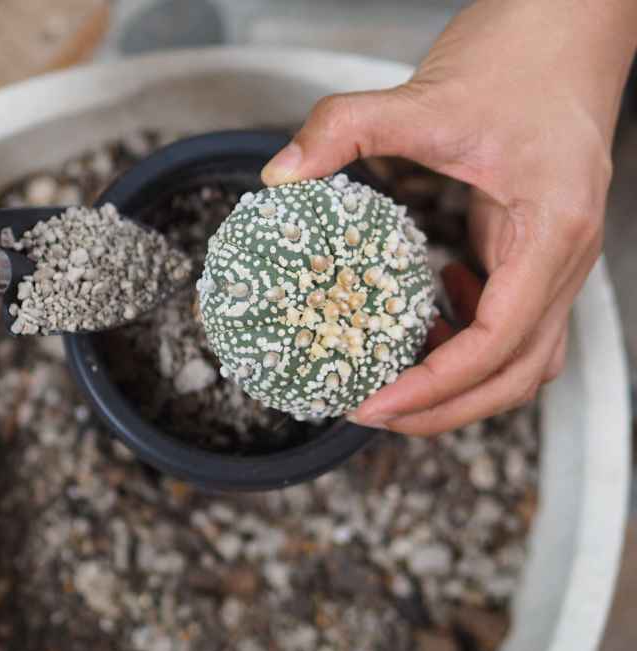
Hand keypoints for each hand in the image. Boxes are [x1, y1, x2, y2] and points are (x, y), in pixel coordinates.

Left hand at [262, 0, 636, 434]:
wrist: (568, 27)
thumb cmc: (519, 59)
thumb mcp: (421, 96)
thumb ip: (344, 130)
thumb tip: (281, 177)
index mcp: (552, 231)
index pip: (498, 343)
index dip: (434, 387)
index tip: (373, 403)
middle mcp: (566, 257)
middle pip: (517, 374)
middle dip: (444, 409)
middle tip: (370, 412)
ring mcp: (557, 257)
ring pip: (522, 358)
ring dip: (458, 384)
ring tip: (391, 380)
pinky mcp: (536, 247)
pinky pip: (512, 321)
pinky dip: (468, 338)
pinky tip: (428, 315)